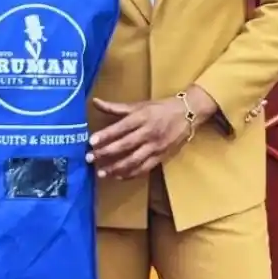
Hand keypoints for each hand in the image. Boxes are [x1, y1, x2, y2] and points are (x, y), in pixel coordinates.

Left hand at [86, 86, 216, 179]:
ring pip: (134, 160)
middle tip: (90, 158)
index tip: (91, 141)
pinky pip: (145, 168)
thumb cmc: (160, 108)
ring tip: (101, 172)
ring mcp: (155, 146)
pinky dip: (131, 174)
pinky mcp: (161, 156)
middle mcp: (148, 132)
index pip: (121, 127)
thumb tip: (95, 102)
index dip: (106, 135)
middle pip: (125, 145)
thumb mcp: (139, 105)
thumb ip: (116, 107)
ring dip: (116, 168)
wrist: (187, 114)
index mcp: (142, 117)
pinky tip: (118, 176)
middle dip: (106, 153)